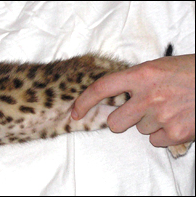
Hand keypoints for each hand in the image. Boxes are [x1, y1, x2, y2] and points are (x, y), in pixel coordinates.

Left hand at [71, 54, 194, 146]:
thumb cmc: (190, 72)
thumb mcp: (158, 68)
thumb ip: (134, 81)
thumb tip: (114, 98)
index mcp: (142, 74)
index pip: (102, 88)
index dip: (84, 102)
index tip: (75, 113)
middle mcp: (148, 95)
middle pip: (115, 123)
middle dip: (123, 120)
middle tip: (141, 110)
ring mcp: (162, 116)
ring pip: (138, 130)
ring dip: (149, 123)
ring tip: (169, 109)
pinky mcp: (176, 133)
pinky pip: (155, 141)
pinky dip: (164, 134)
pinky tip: (178, 119)